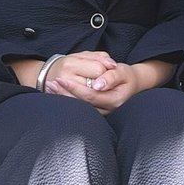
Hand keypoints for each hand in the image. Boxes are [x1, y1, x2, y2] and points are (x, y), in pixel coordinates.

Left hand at [52, 60, 174, 112]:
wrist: (133, 85)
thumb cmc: (126, 76)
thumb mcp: (123, 71)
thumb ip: (111, 77)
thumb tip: (98, 84)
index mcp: (113, 100)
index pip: (89, 95)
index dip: (74, 87)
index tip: (61, 78)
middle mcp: (106, 110)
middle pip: (81, 103)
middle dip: (65, 93)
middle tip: (51, 82)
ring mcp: (101, 113)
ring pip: (79, 107)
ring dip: (63, 97)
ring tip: (50, 87)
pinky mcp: (96, 112)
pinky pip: (79, 107)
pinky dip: (68, 100)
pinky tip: (58, 93)